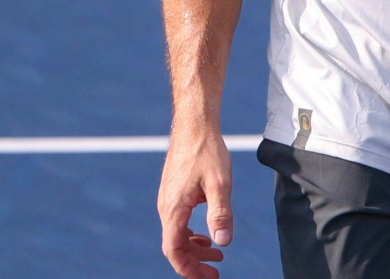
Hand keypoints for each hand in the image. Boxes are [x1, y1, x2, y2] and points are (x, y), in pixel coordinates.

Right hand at [157, 124, 233, 277]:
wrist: (194, 127)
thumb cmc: (207, 152)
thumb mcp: (220, 184)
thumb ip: (220, 214)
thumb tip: (223, 243)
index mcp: (173, 209)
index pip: (174, 250)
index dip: (189, 268)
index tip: (208, 277)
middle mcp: (166, 208)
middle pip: (175, 247)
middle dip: (194, 263)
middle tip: (215, 272)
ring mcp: (168, 202)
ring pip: (177, 236)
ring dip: (195, 249)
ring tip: (217, 255)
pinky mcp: (174, 195)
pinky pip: (179, 224)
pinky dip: (192, 235)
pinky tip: (207, 236)